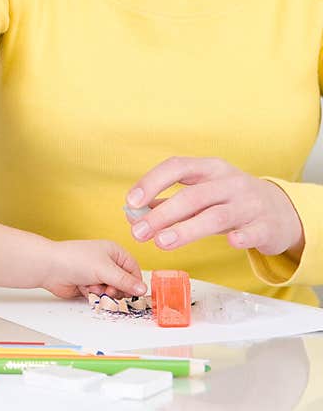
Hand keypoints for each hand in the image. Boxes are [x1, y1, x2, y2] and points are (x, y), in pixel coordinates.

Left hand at [40, 239, 146, 299]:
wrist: (50, 267)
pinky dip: (92, 294)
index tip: (132, 293)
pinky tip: (82, 288)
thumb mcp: (105, 269)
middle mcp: (107, 262)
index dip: (134, 283)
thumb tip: (144, 289)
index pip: (133, 270)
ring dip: (101, 293)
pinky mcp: (88, 285)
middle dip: (115, 289)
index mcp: (114, 252)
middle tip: (107, 289)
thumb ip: (125, 281)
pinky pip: (98, 296)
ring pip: (110, 292)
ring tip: (90, 286)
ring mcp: (97, 274)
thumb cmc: (75, 260)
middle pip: (123, 284)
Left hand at [125, 157, 304, 256]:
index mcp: (209, 169)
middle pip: (192, 195)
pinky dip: (241, 237)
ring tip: (161, 242)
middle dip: (162, 214)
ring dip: (187, 229)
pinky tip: (230, 243)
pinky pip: (253, 231)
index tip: (132, 201)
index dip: (152, 182)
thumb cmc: (229, 201)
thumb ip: (167, 203)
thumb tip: (132, 213)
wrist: (280, 212)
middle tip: (138, 232)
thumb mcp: (200, 194)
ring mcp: (250, 203)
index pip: (177, 167)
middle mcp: (229, 182)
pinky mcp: (266, 226)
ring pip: (216, 215)